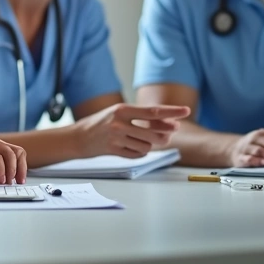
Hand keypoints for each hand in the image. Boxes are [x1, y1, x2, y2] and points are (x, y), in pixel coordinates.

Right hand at [73, 103, 190, 157]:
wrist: (78, 137)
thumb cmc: (101, 123)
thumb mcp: (119, 114)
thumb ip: (141, 118)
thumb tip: (169, 124)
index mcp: (122, 110)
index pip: (153, 111)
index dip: (172, 112)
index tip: (186, 111)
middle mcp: (119, 123)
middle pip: (154, 133)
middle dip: (165, 135)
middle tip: (169, 134)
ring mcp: (116, 138)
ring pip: (146, 146)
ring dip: (149, 145)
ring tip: (141, 140)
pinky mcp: (113, 151)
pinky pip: (137, 154)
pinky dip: (139, 152)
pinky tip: (132, 147)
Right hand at [229, 128, 263, 167]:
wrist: (233, 149)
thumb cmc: (253, 144)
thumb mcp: (263, 138)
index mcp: (261, 133)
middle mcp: (254, 139)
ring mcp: (247, 148)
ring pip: (258, 150)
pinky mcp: (241, 158)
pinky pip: (248, 159)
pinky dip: (256, 161)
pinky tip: (263, 163)